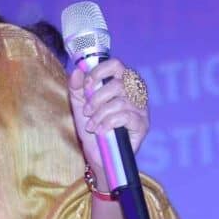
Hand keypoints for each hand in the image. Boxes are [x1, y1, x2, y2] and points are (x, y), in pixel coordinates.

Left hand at [67, 59, 149, 182]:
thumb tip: (78, 70)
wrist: (97, 154)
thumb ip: (77, 86)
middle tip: (87, 111)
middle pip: (118, 84)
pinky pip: (126, 117)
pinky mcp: (142, 125)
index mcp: (121, 82)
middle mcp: (135, 92)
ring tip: (92, 125)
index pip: (116, 65)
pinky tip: (101, 131)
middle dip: (97, 98)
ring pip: (120, 102)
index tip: (86, 86)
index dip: (99, 72)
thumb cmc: (91, 126)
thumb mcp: (79, 104)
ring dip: (100, 114)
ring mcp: (141, 108)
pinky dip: (108, 123)